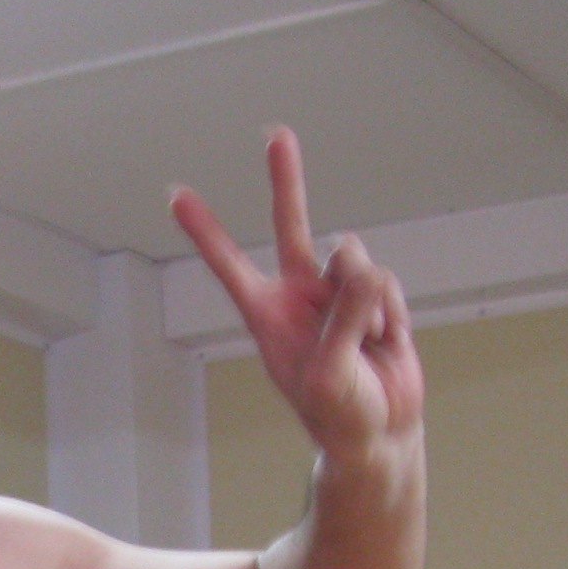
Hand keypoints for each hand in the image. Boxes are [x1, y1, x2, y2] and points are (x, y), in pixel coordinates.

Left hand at [171, 128, 423, 466]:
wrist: (380, 433)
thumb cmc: (339, 414)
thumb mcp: (329, 373)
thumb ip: (342, 317)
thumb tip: (361, 268)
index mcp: (267, 315)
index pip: (229, 265)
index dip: (205, 231)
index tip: (176, 195)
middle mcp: (299, 295)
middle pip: (289, 226)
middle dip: (286, 180)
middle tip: (277, 135)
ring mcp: (337, 293)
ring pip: (352, 259)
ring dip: (364, 300)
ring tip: (365, 343)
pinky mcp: (375, 297)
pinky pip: (386, 283)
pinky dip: (390, 314)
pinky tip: (384, 343)